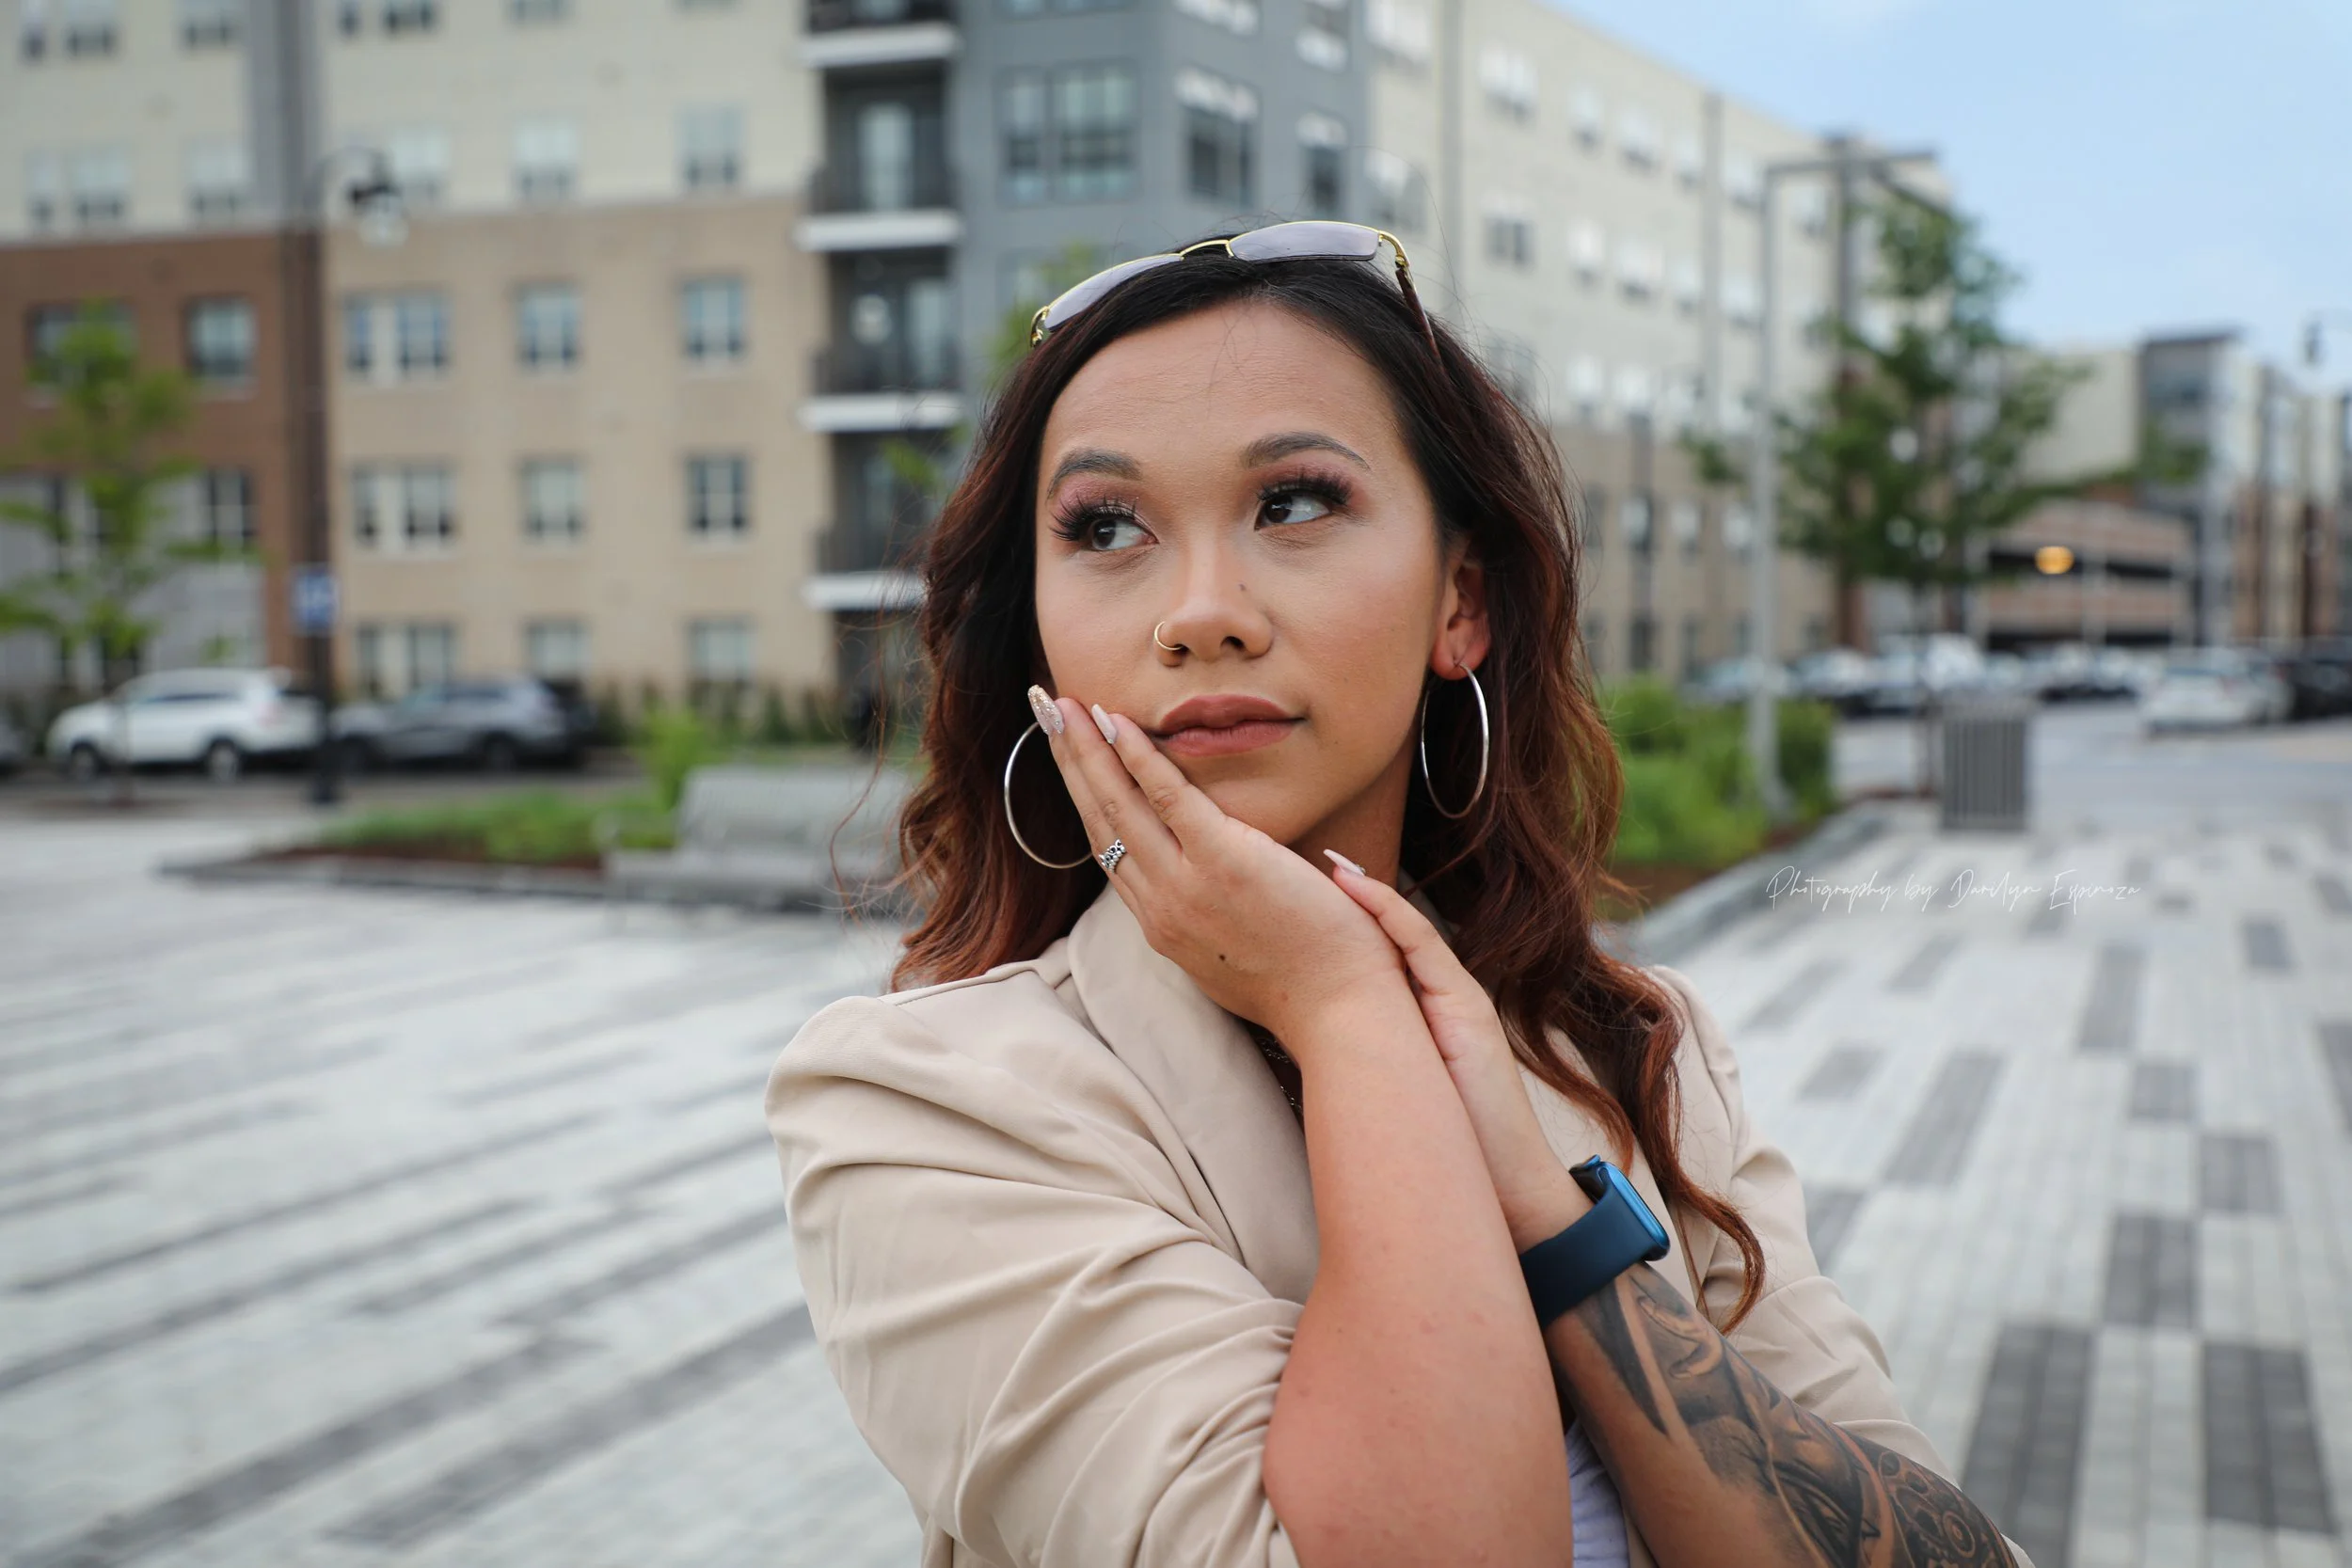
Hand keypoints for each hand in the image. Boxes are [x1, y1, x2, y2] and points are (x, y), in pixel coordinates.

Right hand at [1030, 688, 1407, 1047]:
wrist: (1342, 1010)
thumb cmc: (1309, 982)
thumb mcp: (1235, 953)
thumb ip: (1211, 913)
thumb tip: (1213, 879)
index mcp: (1163, 925)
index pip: (1108, 849)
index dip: (1083, 796)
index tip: (1068, 756)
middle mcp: (1160, 907)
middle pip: (1099, 820)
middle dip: (1068, 761)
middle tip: (1044, 711)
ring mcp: (1186, 887)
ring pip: (1119, 806)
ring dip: (1087, 749)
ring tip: (1062, 704)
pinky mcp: (1224, 863)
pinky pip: (1169, 799)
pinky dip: (1140, 758)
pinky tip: (1118, 723)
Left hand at [1325, 861, 1591, 1249]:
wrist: (1502, 1188)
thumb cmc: (1448, 1147)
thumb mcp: (1402, 1086)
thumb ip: (1374, 1056)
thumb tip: (1316, 1045)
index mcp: (1425, 1014)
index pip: (1384, 952)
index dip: (1348, 919)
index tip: (1302, 892)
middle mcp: (1443, 997)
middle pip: (1393, 932)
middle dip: (1353, 894)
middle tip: (1307, 860)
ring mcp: (1458, 1000)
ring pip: (1407, 930)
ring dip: (1366, 894)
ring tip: (1325, 864)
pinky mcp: (1466, 1010)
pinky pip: (1423, 948)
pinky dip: (1388, 915)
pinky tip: (1353, 890)